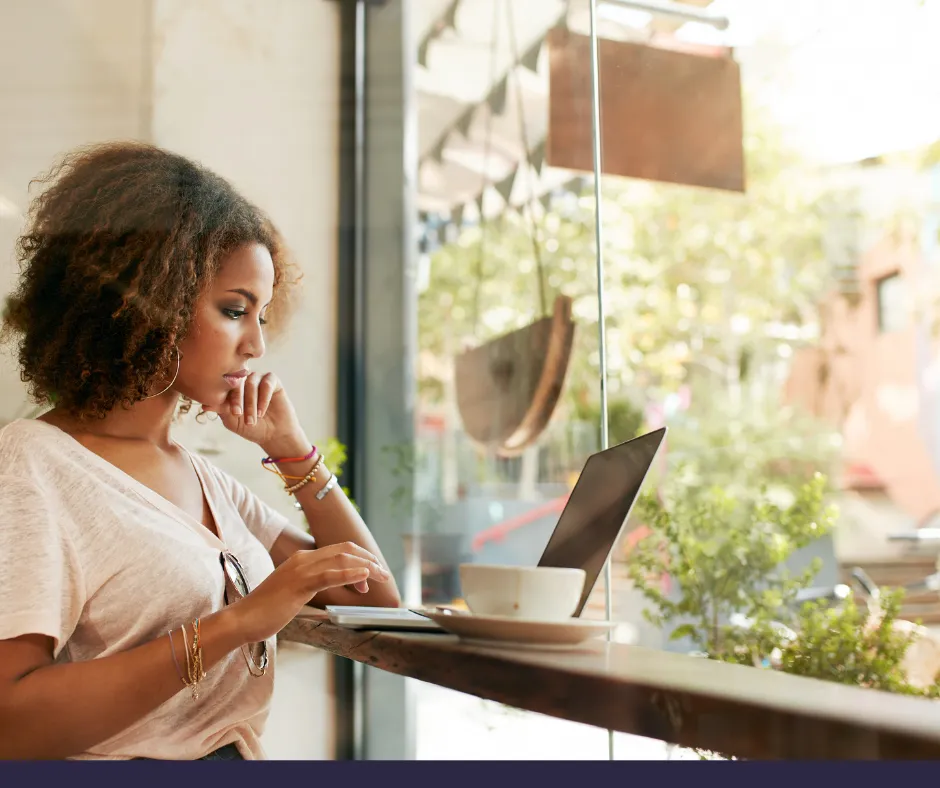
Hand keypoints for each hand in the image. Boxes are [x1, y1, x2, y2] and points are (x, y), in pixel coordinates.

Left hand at [203, 372, 306, 454]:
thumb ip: (220, 409)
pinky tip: (262, 412)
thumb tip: (204, 404)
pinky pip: (267, 383)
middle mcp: (243, 380)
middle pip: (237, 382)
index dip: (224, 397)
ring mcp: (258, 378)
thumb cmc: (251, 427)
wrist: (273, 435)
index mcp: (230, 387)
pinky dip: (264, 398)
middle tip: (238, 414)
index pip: (224, 385)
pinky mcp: (272, 380)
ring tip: (253, 419)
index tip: (230, 413)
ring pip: (251, 383)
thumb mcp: (232, 420)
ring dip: (251, 402)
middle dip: (237, 399)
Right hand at [228, 542, 391, 644]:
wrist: (242, 619)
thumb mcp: (294, 593)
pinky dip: (350, 574)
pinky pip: (329, 575)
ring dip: (366, 567)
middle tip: (384, 574)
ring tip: (381, 576)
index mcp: (302, 559)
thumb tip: (332, 589)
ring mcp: (301, 570)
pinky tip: (364, 578)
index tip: (372, 573)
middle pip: (345, 551)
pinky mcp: (299, 584)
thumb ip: (312, 586)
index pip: (339, 550)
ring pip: (342, 560)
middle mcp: (303, 559)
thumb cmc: (267, 611)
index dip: (360, 559)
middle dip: (368, 560)